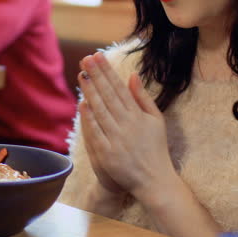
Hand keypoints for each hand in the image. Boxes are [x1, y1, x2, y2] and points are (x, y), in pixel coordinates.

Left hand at [78, 51, 177, 201]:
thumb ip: (143, 98)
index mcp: (139, 115)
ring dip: (90, 92)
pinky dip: (88, 118)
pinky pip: (96, 132)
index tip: (98, 56)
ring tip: (82, 74)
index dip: (108, 71)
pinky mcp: (107, 153)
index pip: (119, 88)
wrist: (154, 180)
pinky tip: (82, 103)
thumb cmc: (155, 148)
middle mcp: (128, 124)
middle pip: (108, 95)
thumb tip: (132, 76)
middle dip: (97, 75)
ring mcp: (117, 139)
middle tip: (86, 58)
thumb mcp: (156, 120)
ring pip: (101, 110)